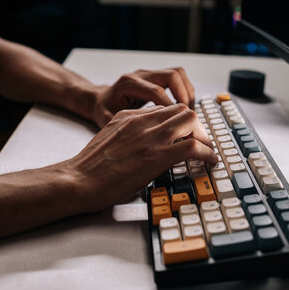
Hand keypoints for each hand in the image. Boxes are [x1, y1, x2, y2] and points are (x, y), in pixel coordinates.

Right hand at [67, 103, 216, 212]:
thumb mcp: (107, 141)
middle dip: (195, 125)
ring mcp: (150, 137)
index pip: (163, 109)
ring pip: (190, 120)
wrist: (78, 180)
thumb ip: (126, 137)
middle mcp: (141, 122)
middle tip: (199, 141)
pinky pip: (192, 147)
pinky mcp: (157, 155)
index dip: (178, 121)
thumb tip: (141, 149)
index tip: (184, 133)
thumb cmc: (88, 168)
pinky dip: (207, 153)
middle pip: (181, 109)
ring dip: (203, 136)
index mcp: (128, 117)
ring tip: (206, 150)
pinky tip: (210, 161)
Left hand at [91, 67, 194, 127]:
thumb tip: (133, 134)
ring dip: (187, 92)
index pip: (156, 91)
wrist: (101, 99)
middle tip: (188, 115)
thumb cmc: (104, 109)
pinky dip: (185, 92)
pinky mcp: (156, 77)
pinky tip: (183, 109)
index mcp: (129, 84)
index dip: (169, 107)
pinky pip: (178, 78)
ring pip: (178, 74)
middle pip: (172, 75)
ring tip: (188, 112)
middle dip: (183, 95)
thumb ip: (118, 123)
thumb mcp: (105, 117)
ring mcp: (150, 74)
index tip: (176, 123)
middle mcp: (141, 75)